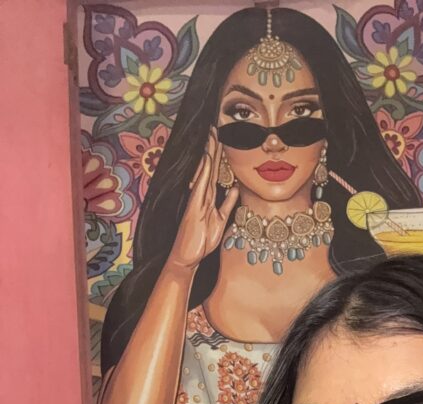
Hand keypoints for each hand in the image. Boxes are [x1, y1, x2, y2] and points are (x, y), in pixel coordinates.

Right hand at [167, 127, 239, 270]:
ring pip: (204, 173)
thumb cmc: (202, 240)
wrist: (187, 257)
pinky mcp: (193, 208)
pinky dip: (203, 173)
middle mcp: (201, 196)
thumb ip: (227, 204)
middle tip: (215, 128)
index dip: (218, 156)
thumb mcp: (221, 220)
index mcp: (208, 198)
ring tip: (211, 136)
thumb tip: (234, 189)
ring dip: (208, 155)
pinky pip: (200, 187)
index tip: (222, 139)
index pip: (214, 172)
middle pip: (209, 168)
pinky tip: (206, 160)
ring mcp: (196, 200)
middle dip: (212, 148)